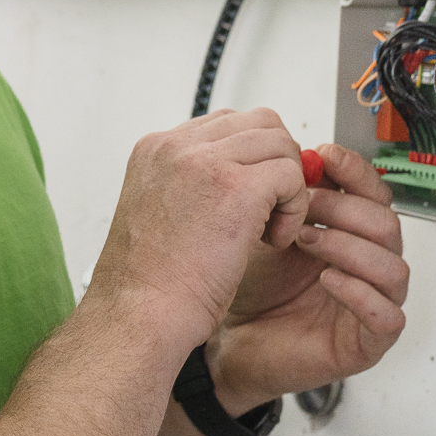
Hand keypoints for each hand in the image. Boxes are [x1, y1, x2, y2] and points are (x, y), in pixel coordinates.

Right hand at [88, 106, 308, 360]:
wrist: (141, 313)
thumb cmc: (150, 282)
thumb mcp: (161, 213)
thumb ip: (194, 182)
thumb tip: (245, 172)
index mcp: (154, 149)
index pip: (226, 124)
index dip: (251, 158)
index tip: (252, 197)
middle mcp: (176, 146)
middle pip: (260, 123)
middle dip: (276, 164)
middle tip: (268, 210)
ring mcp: (205, 162)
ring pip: (281, 145)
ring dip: (287, 188)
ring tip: (267, 229)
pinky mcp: (237, 187)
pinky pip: (293, 176)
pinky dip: (294, 209)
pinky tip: (271, 240)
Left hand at [210, 141, 407, 410]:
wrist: (223, 339)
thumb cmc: (245, 286)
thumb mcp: (262, 227)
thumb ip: (285, 194)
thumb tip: (297, 151)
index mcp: (347, 233)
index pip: (373, 193)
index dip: (354, 171)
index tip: (323, 155)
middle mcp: (364, 265)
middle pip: (386, 224)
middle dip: (344, 207)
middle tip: (303, 204)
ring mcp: (370, 304)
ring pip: (393, 266)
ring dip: (349, 246)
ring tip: (305, 240)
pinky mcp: (366, 342)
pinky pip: (388, 316)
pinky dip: (360, 293)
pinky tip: (327, 278)